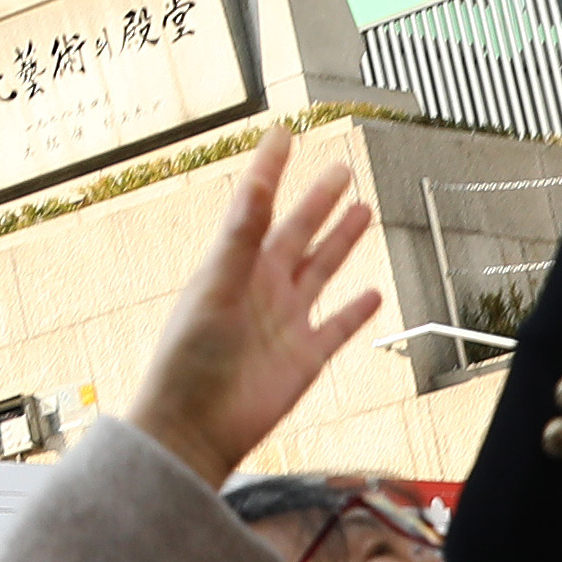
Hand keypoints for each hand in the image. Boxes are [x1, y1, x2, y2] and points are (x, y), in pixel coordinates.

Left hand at [120, 134, 383, 488]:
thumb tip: (257, 183)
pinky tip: (372, 293)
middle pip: (299, 233)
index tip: (282, 134)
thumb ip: (240, 237)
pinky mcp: (305, 358)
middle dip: (320, 201)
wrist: (195, 426)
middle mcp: (262, 287)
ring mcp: (286, 321)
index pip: (257, 205)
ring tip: (363, 211)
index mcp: (236, 265)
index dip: (271, 169)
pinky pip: (337, 327)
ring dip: (342, 242)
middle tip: (341, 169)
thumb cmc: (190, 359)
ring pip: (322, 271)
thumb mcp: (216, 287)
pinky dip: (355, 311)